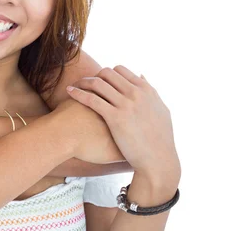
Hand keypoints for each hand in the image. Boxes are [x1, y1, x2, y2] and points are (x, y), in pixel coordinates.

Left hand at [66, 65, 179, 182]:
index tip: (98, 80)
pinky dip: (78, 93)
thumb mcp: (161, 109)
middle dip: (94, 76)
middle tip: (84, 83)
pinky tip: (69, 91)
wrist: (158, 160)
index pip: (120, 70)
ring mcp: (126, 104)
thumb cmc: (160, 139)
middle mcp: (136, 93)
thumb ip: (150, 91)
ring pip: (97, 83)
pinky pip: (91, 99)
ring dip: (83, 82)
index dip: (107, 74)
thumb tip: (141, 75)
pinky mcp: (115, 118)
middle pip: (107, 73)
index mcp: (146, 90)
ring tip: (74, 85)